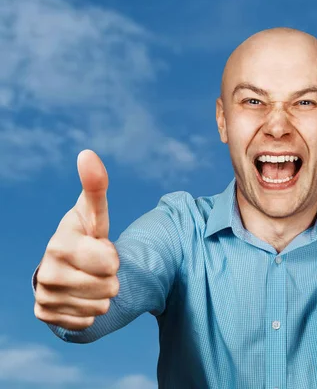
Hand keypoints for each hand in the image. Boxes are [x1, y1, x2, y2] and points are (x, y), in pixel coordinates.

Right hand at [34, 150, 119, 330]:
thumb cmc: (86, 235)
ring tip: (90, 280)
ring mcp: (45, 294)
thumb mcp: (94, 212)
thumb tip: (87, 154)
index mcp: (60, 242)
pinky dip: (90, 313)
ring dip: (102, 296)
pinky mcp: (45, 315)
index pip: (108, 261)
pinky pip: (87, 323)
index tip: (100, 246)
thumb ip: (95, 186)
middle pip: (108, 287)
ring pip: (100, 307)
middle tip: (98, 267)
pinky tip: (80, 297)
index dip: (112, 256)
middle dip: (111, 278)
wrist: (67, 267)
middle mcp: (47, 270)